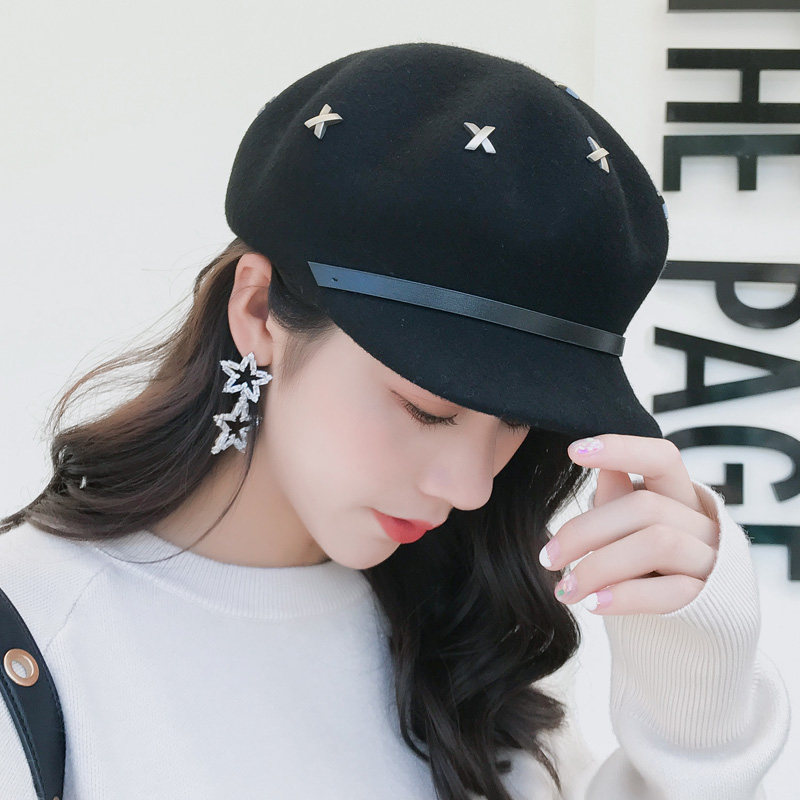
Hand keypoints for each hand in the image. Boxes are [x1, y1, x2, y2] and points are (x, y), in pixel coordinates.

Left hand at [538, 434, 719, 614]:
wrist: (686, 640)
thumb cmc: (649, 577)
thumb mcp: (628, 536)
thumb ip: (618, 504)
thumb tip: (603, 466)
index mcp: (681, 498)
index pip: (662, 457)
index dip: (622, 448)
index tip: (573, 451)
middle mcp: (703, 524)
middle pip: (645, 507)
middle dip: (585, 531)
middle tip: (547, 559)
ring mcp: (713, 562)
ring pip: (658, 543)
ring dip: (600, 566)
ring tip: (565, 591)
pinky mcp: (712, 601)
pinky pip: (672, 592)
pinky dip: (626, 596)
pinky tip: (594, 605)